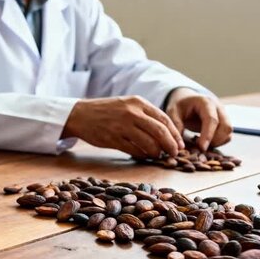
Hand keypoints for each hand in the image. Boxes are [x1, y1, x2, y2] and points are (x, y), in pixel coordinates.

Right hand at [62, 95, 184, 158]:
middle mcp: (131, 113)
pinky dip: (142, 155)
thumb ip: (144, 114)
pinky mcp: (113, 139)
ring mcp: (122, 126)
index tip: (179, 144)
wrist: (79, 115)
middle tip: (174, 153)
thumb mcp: (126, 105)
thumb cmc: (105, 111)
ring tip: (157, 155)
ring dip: (156, 152)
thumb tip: (165, 131)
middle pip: (160, 132)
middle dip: (171, 145)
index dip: (175, 134)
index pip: (164, 119)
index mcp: (138, 102)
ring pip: (149, 143)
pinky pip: (134, 150)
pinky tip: (144, 156)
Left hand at [165, 87, 232, 150]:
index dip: (208, 135)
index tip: (202, 147)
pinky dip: (218, 142)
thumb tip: (180, 146)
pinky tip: (204, 142)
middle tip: (199, 147)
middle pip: (226, 127)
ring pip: (228, 132)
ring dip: (217, 142)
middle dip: (214, 140)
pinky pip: (227, 135)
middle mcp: (218, 108)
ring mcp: (224, 115)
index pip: (212, 120)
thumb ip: (176, 126)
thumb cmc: (179, 106)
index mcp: (206, 103)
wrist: (186, 100)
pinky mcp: (224, 123)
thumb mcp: (173, 112)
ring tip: (200, 144)